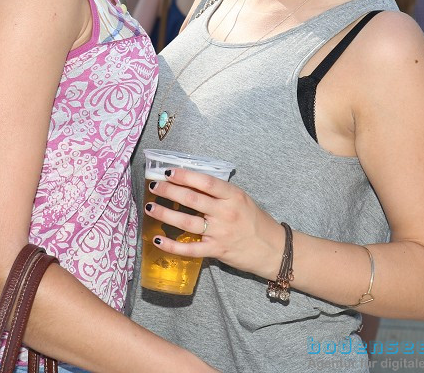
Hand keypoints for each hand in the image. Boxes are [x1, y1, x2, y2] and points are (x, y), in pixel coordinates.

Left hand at [145, 170, 284, 280]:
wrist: (273, 249)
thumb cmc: (256, 221)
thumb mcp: (242, 200)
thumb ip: (220, 193)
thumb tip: (192, 183)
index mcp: (233, 196)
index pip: (205, 182)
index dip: (185, 176)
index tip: (169, 172)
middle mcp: (226, 212)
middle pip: (191, 199)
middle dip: (169, 191)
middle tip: (155, 186)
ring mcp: (220, 232)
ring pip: (186, 221)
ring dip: (165, 214)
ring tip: (151, 207)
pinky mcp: (216, 251)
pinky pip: (189, 248)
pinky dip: (172, 245)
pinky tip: (158, 240)